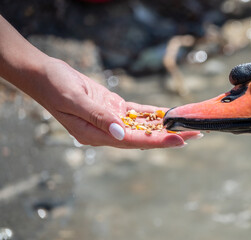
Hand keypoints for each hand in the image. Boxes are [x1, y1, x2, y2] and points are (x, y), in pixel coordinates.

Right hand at [31, 58, 200, 148]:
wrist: (45, 76)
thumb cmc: (55, 87)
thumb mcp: (75, 101)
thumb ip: (99, 117)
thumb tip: (122, 133)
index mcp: (96, 135)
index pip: (133, 141)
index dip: (158, 141)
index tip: (180, 140)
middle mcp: (106, 131)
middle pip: (144, 136)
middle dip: (169, 135)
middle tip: (195, 132)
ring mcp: (110, 120)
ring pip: (143, 125)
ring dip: (164, 125)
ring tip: (187, 125)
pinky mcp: (111, 107)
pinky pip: (136, 113)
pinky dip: (152, 113)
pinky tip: (167, 114)